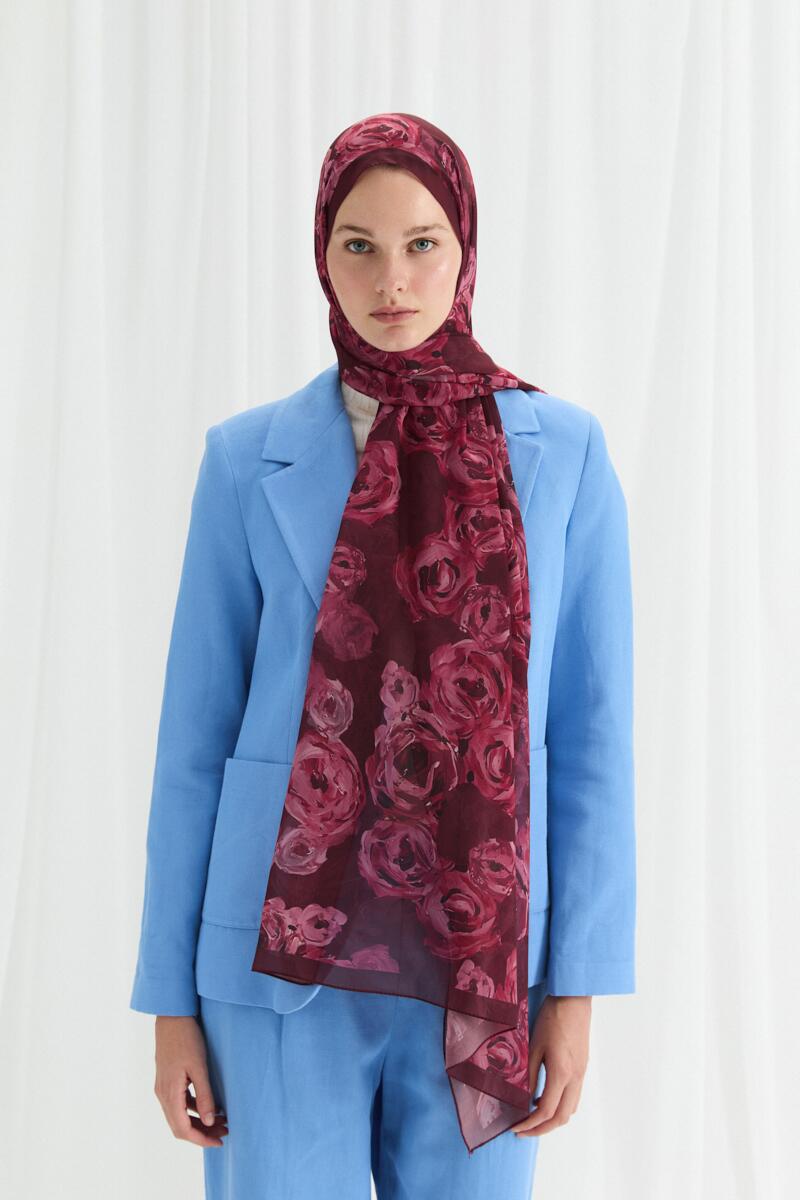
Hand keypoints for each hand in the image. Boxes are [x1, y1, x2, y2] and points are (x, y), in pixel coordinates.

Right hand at [153, 1016, 228, 1146]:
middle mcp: (162, 1094)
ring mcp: (163, 1087)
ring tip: (222, 1121)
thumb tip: (210, 1122)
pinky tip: (209, 1106)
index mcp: (169, 1093)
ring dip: (198, 1122)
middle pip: (179, 1126)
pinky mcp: (167, 1080)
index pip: (182, 1129)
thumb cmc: (187, 1038)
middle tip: (224, 1133)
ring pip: (179, 1116)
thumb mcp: (199, 1067)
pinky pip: (178, 1104)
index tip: (219, 1142)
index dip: (201, 1140)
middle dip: (202, 1133)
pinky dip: (193, 1110)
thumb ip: (204, 1095)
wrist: (172, 1016)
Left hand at [511, 995, 590, 1136]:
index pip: (546, 1111)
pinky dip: (560, 1104)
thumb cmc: (552, 1018)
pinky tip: (543, 1096)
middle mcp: (575, 1077)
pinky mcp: (582, 1067)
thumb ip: (529, 1075)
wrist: (574, 999)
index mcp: (562, 1073)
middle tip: (523, 1130)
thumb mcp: (534, 1046)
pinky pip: (574, 1096)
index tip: (515, 1127)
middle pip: (562, 1117)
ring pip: (571, 1109)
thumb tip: (522, 1099)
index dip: (530, 1124)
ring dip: (552, 1118)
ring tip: (531, 1116)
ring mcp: (582, 1073)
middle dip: (542, 1129)